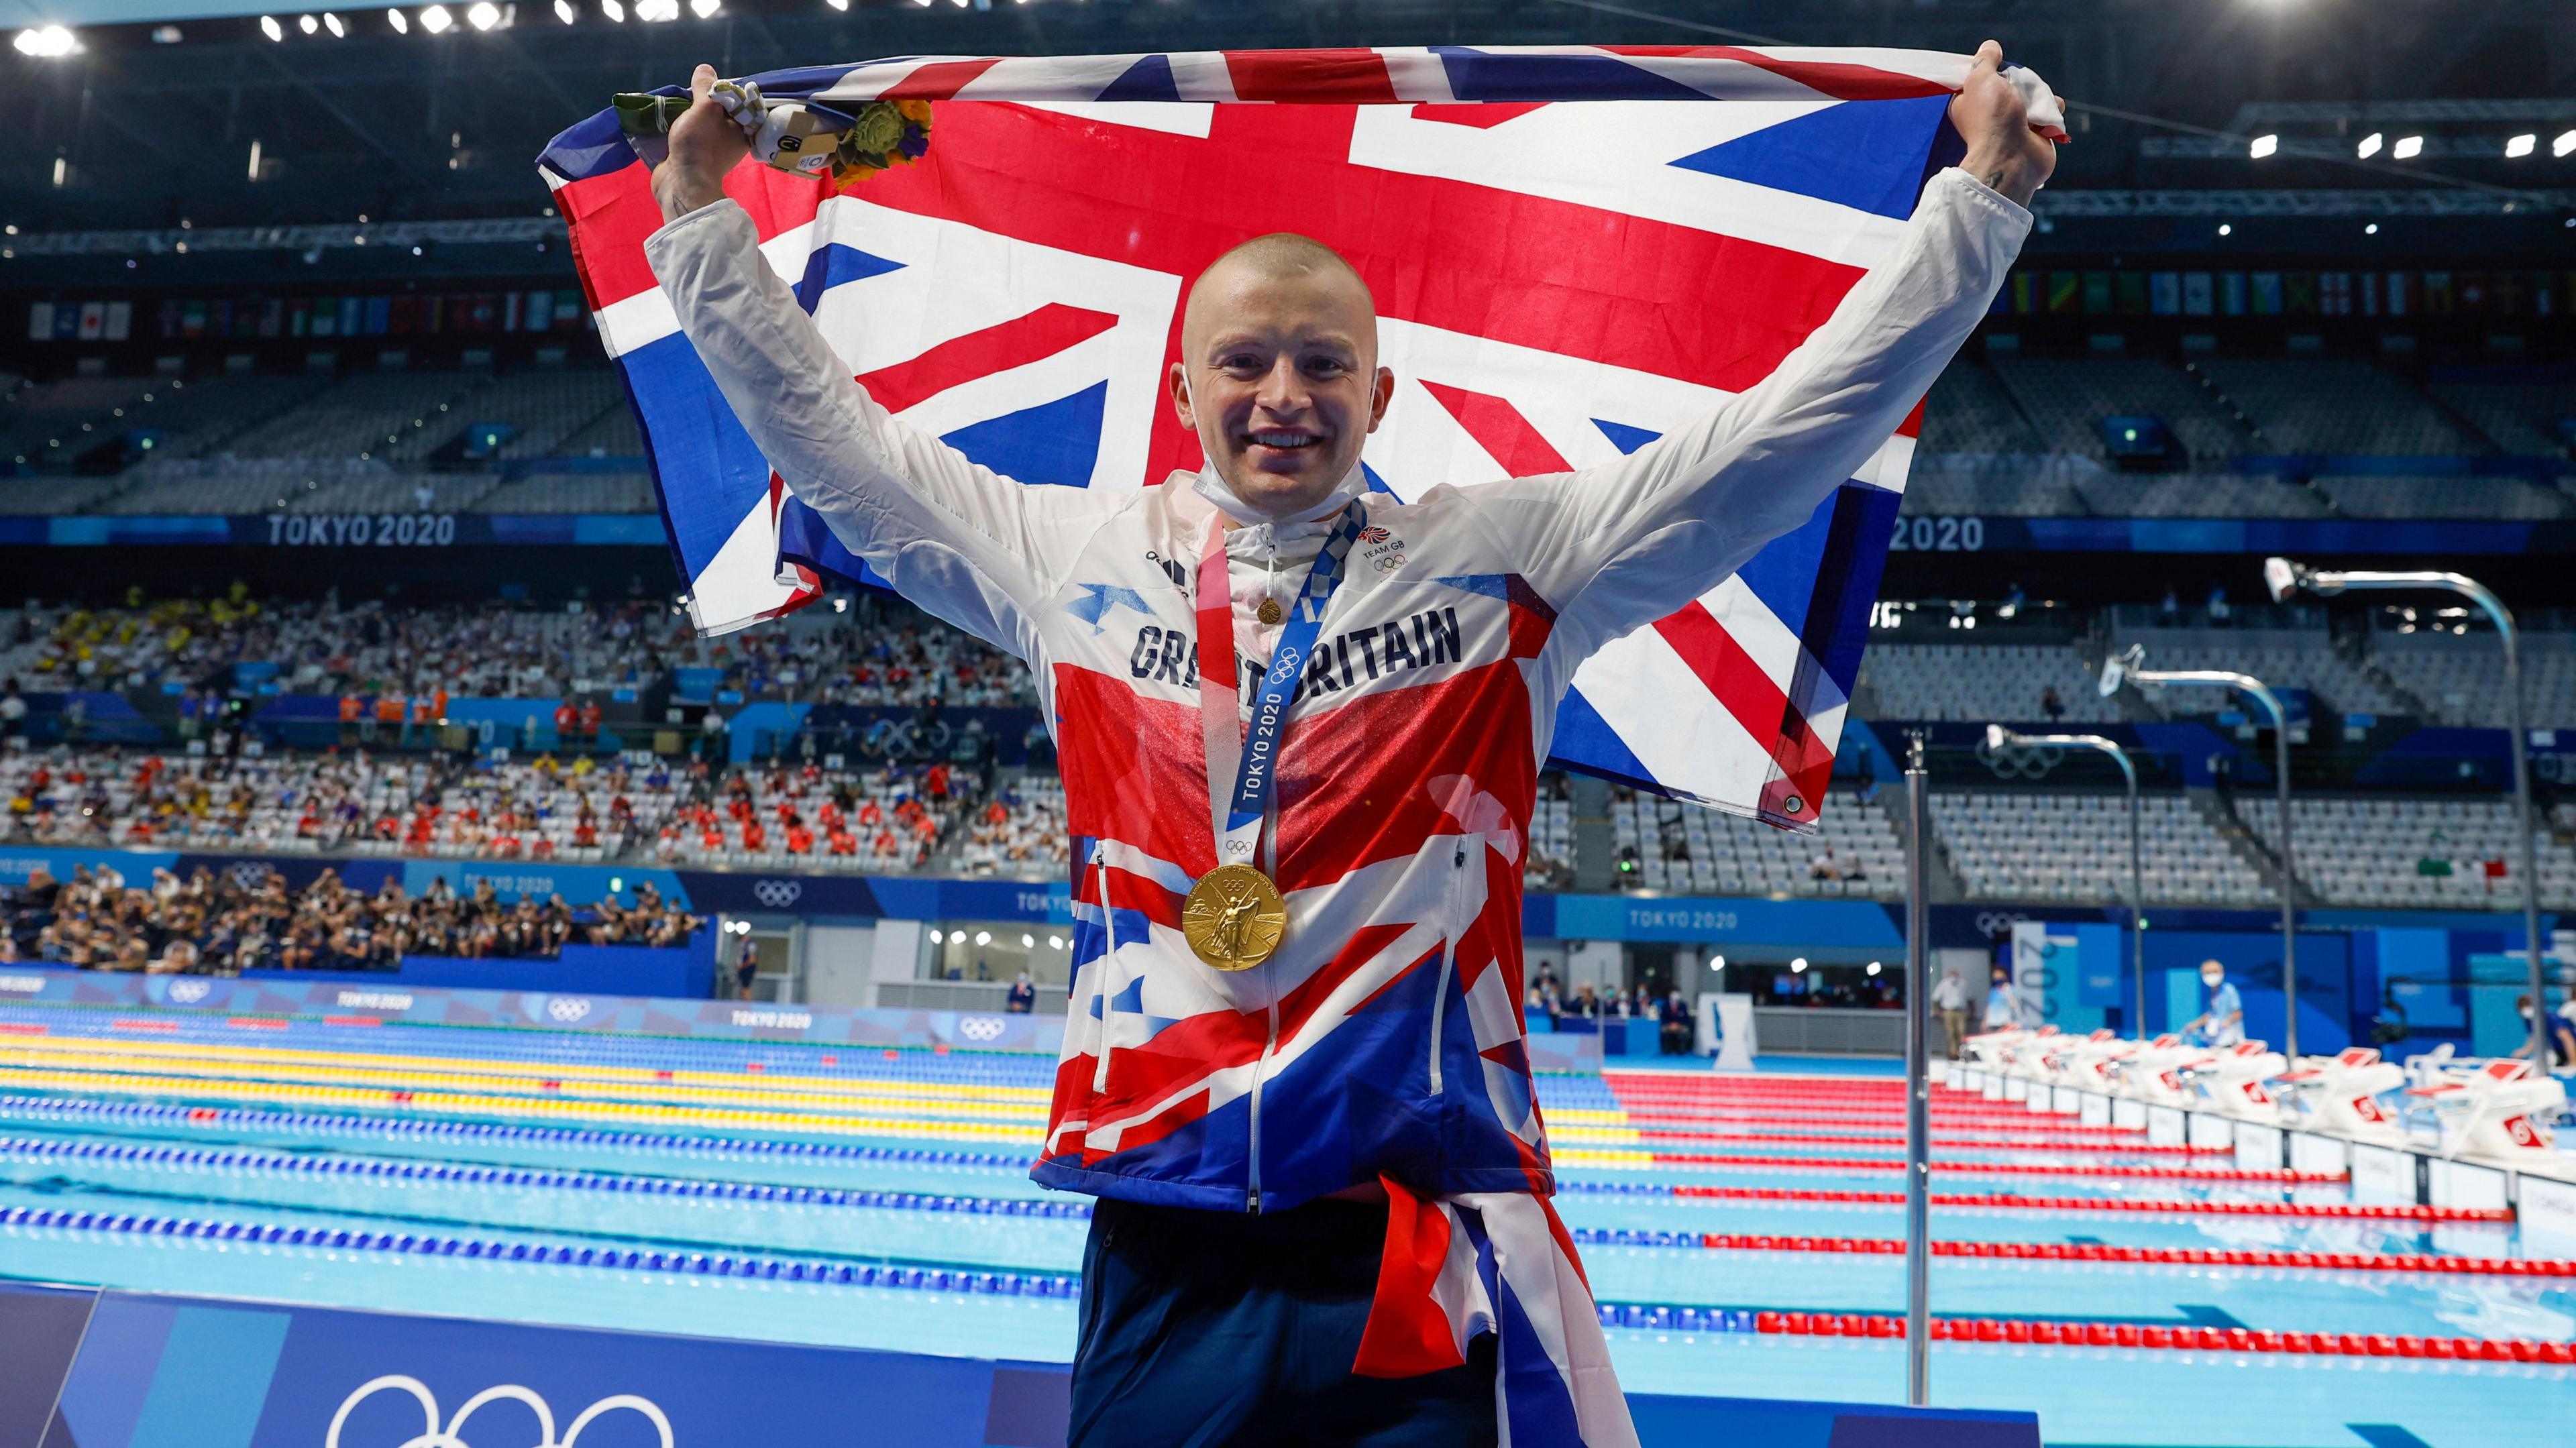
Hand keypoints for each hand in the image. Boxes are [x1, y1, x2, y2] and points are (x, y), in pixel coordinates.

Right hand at [652, 63, 748, 221]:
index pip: (739, 103)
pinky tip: (670, 115)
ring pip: (701, 121)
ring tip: (679, 99)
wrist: (680, 183)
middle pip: (718, 111)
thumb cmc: (699, 144)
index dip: (725, 90)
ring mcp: (710, 149)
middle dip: (703, 99)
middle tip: (692, 90)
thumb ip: (707, 88)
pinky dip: (680, 124)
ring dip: (689, 111)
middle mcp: (730, 140)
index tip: (710, 83)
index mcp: (742, 130)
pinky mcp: (692, 155)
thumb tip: (706, 69)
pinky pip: (688, 133)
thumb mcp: (705, 108)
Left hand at [1949, 40, 2056, 206]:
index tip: (2000, 70)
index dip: (1995, 71)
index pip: (1985, 78)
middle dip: (2022, 82)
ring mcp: (2015, 124)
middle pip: (2014, 83)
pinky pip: (2049, 111)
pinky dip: (2052, 110)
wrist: (2012, 158)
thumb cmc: (1991, 119)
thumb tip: (1990, 46)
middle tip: (2018, 90)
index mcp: (1970, 103)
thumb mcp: (1981, 79)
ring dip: (2040, 96)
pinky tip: (2048, 116)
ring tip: (2034, 106)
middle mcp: (1991, 114)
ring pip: (2034, 95)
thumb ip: (1985, 61)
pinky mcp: (2036, 133)